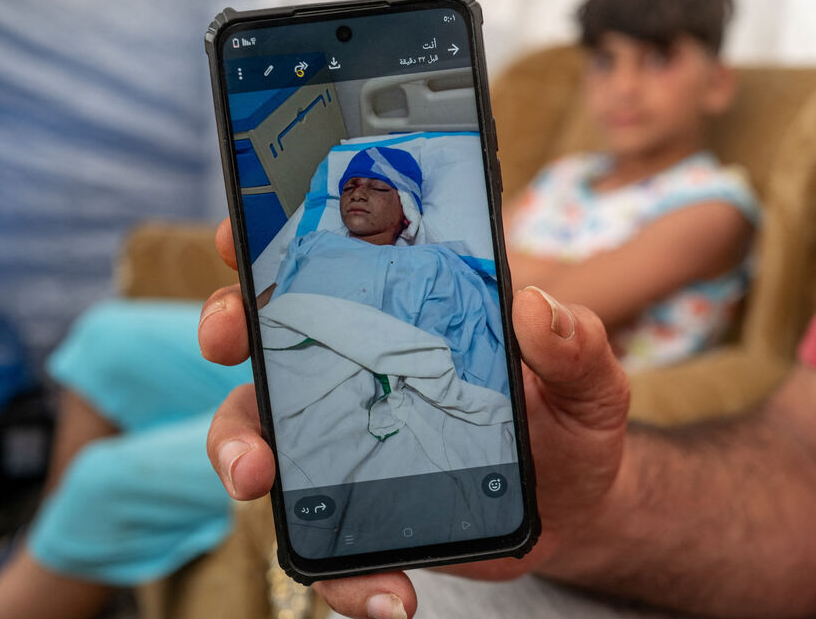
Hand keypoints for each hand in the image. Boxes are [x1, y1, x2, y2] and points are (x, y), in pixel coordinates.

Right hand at [200, 218, 630, 617]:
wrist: (576, 513)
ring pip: (259, 434)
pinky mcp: (354, 509)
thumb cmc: (573, 424)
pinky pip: (320, 544)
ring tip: (260, 483)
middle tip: (226, 342)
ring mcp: (345, 438)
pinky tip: (391, 596)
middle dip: (227, 326)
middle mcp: (359, 369)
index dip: (269, 238)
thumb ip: (574, 343)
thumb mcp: (589, 381)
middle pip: (267, 337)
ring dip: (238, 451)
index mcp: (407, 317)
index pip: (328, 263)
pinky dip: (343, 579)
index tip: (235, 234)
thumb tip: (535, 306)